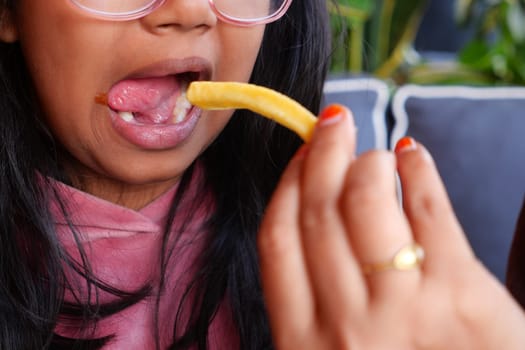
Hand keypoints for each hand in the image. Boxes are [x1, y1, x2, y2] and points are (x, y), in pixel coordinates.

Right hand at [258, 104, 524, 348]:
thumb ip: (316, 301)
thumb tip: (311, 209)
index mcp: (301, 340)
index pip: (277, 238)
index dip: (286, 186)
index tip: (299, 157)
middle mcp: (345, 326)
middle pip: (318, 212)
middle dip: (323, 154)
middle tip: (333, 122)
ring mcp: (403, 311)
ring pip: (366, 201)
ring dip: (367, 161)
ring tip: (374, 153)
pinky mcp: (462, 296)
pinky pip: (429, 210)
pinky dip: (418, 170)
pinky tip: (412, 155)